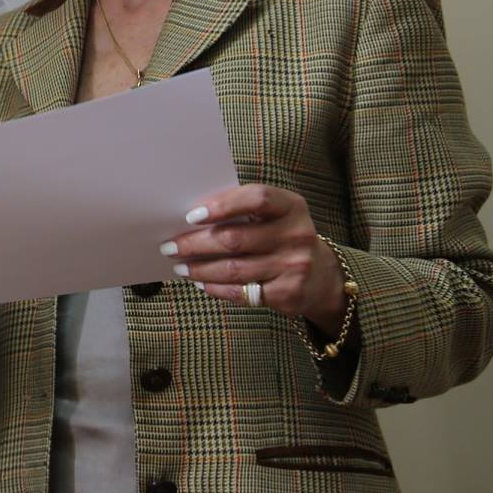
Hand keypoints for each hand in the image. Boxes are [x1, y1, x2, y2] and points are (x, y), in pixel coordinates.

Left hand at [166, 184, 346, 333]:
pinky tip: (200, 282)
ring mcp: (294, 266)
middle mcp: (297, 235)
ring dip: (199, 268)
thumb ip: (243, 211)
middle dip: (194, 244)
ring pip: (233, 269)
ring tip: (179, 266)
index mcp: (292, 206)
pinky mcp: (288, 294)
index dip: (223, 205)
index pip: (257, 198)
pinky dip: (215, 288)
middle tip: (169, 246)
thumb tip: (192, 218)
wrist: (323, 277)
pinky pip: (241, 292)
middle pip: (235, 239)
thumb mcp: (275, 216)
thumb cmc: (283, 237)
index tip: (191, 215)